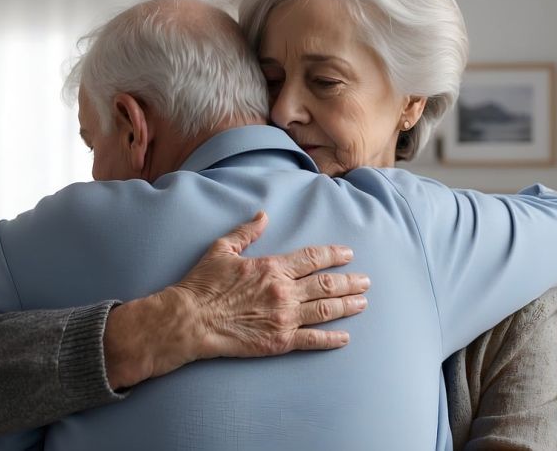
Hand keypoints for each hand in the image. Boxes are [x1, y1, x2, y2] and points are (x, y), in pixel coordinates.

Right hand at [104, 211, 368, 388]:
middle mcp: (284, 291)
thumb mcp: (222, 249)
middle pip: (326, 284)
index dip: (333, 255)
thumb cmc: (203, 284)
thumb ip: (246, 232)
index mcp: (272, 267)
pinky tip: (345, 337)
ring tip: (363, 302)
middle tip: (365, 280)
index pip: (312, 258)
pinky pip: (313, 340)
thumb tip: (262, 215)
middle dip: (350, 281)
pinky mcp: (280, 341)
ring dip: (348, 306)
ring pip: (326, 310)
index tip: (347, 254)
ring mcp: (284, 317)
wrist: (191, 319)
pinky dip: (332, 339)